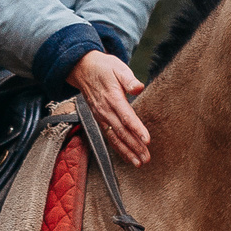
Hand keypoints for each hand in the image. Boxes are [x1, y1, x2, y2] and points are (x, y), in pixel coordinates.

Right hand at [67, 50, 151, 164]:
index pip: (126, 117)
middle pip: (122, 132)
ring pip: (115, 137)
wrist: (83, 69)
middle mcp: (106, 110)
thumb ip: (129, 79)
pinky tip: (127, 156)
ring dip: (127, 151)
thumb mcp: (118, 67)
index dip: (137, 129)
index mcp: (113, 97)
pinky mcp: (100, 119)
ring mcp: (101, 116)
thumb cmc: (104, 67)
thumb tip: (139, 87)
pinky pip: (109, 136)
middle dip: (134, 146)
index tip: (147, 140)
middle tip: (146, 158)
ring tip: (139, 162)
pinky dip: (118, 148)